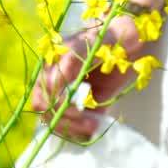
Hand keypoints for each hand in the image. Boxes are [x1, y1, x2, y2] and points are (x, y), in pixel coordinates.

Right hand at [30, 13, 156, 141]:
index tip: (77, 109)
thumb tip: (56, 82)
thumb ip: (72, 61)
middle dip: (62, 117)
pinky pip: (70, 122)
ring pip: (53, 117)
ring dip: (70, 126)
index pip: (43, 90)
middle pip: (43, 106)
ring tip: (92, 126)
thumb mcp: (91, 43)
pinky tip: (92, 128)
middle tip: (86, 121)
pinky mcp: (82, 103)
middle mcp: (54, 78)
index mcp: (52, 63)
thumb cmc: (108, 36)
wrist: (124, 38)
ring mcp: (67, 92)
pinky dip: (77, 130)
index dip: (57, 102)